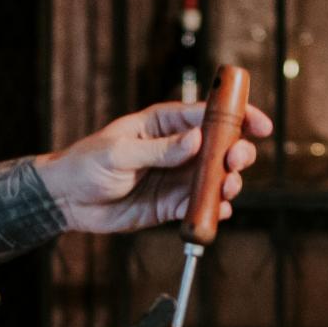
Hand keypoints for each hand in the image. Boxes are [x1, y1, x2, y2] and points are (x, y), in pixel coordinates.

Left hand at [31, 99, 271, 235]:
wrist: (68, 200)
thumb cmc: (87, 164)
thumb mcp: (120, 152)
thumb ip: (159, 149)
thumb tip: (196, 141)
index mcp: (165, 123)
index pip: (208, 114)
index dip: (238, 116)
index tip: (259, 125)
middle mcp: (177, 148)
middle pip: (221, 146)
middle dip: (237, 152)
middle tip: (235, 162)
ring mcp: (177, 177)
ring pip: (216, 178)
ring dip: (229, 183)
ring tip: (226, 189)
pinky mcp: (172, 205)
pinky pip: (201, 206)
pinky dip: (213, 210)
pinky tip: (217, 211)